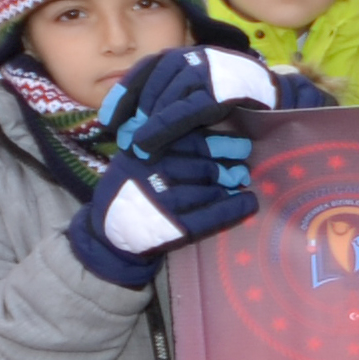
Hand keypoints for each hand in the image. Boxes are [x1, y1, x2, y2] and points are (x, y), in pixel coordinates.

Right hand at [65, 142, 258, 289]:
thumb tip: (217, 131)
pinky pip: (211, 216)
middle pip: (206, 167)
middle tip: (241, 170)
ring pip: (210, 190)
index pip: (193, 141)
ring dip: (229, 186)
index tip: (241, 146)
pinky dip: (234, 209)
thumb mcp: (142, 154)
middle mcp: (155, 172)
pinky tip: (249, 203)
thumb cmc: (133, 185)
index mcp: (149, 150)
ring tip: (239, 182)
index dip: (222, 144)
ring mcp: (163, 200)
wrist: (109, 228)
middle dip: (229, 167)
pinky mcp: (171, 226)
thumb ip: (171, 140)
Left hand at [107, 45, 280, 156]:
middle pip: (153, 83)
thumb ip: (170, 102)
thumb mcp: (197, 98)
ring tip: (136, 147)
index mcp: (187, 55)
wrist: (281, 102)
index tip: (108, 120)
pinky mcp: (223, 89)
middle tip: (124, 140)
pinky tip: (150, 142)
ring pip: (167, 96)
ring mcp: (211, 70)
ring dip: (147, 123)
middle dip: (135, 113)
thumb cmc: (236, 106)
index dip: (125, 94)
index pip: (147, 69)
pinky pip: (185, 109)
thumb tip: (132, 123)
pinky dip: (164, 127)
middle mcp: (196, 56)